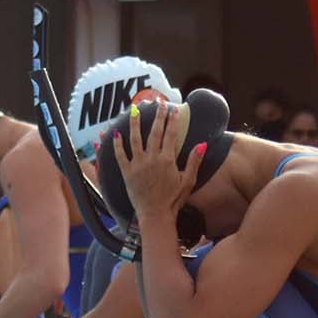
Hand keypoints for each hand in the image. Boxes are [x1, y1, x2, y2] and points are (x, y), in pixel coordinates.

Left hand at [112, 104, 206, 229]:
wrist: (156, 214)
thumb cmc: (174, 200)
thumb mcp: (188, 181)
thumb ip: (194, 161)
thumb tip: (202, 143)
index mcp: (167, 159)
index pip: (170, 134)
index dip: (172, 120)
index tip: (173, 108)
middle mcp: (152, 159)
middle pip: (154, 132)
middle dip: (157, 116)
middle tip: (158, 103)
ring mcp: (138, 165)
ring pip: (135, 139)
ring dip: (134, 123)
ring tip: (134, 110)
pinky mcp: (127, 173)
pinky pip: (120, 155)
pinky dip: (116, 144)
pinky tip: (114, 133)